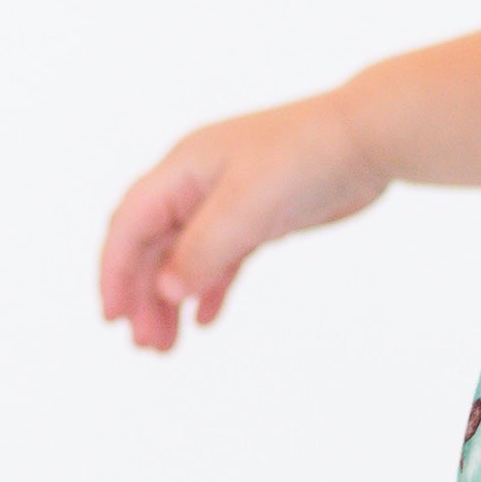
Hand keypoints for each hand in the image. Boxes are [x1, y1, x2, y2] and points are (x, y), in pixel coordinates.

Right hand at [97, 90, 383, 351]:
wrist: (367, 137)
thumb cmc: (305, 158)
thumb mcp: (245, 209)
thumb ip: (201, 251)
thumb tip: (166, 290)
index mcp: (182, 169)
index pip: (130, 224)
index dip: (115, 272)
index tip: (113, 317)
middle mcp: (197, 183)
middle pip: (152, 245)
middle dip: (143, 295)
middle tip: (146, 344)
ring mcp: (227, 200)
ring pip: (184, 256)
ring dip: (171, 299)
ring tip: (167, 344)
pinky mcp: (258, 217)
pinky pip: (220, 258)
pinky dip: (209, 288)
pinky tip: (205, 319)